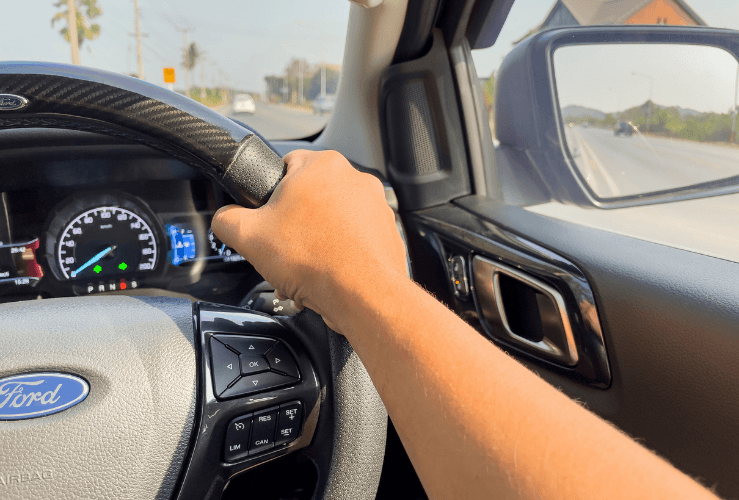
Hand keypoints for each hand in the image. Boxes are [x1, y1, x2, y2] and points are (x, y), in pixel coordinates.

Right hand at [212, 150, 407, 330]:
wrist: (362, 295)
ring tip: (306, 268)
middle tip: (286, 250)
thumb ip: (227, 219)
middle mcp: (355, 179)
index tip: (269, 219)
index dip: (271, 196)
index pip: (286, 167)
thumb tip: (225, 218)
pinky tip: (328, 275)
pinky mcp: (387, 232)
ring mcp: (376, 206)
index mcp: (322, 165)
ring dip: (317, 242)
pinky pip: (355, 239)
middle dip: (295, 225)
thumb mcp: (248, 236)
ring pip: (333, 220)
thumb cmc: (315, 260)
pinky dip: (340, 254)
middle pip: (311, 198)